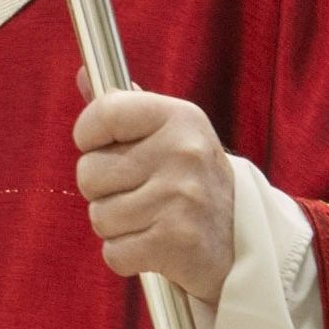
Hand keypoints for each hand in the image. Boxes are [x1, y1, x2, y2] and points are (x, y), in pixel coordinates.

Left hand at [71, 72, 235, 302]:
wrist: (244, 240)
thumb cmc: (190, 180)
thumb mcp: (169, 133)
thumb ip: (124, 107)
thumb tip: (84, 73)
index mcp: (180, 117)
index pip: (103, 113)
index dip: (89, 135)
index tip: (103, 147)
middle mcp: (183, 153)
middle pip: (89, 172)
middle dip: (103, 189)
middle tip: (139, 193)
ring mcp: (181, 198)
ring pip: (99, 215)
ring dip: (116, 225)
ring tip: (150, 219)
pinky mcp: (177, 242)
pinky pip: (113, 252)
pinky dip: (126, 255)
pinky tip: (154, 244)